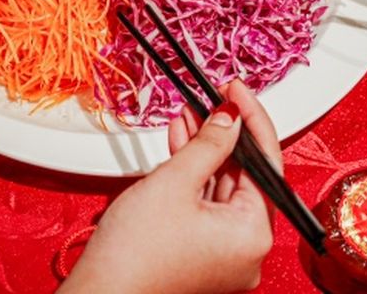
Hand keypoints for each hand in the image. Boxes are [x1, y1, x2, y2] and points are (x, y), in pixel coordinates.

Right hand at [60, 80, 276, 293]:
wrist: (100, 293)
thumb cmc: (134, 254)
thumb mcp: (175, 182)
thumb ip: (209, 144)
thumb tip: (230, 119)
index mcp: (253, 235)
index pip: (266, 164)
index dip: (252, 120)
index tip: (237, 92)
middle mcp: (247, 250)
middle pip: (245, 176)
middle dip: (224, 134)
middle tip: (213, 99)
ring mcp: (225, 254)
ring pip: (223, 189)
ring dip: (206, 151)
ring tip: (191, 114)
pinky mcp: (203, 254)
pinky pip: (208, 206)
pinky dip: (196, 176)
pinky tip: (183, 143)